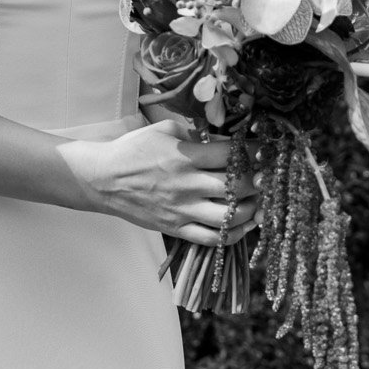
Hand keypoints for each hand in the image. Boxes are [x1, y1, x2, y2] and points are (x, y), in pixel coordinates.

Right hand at [55, 121, 259, 245]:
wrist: (104, 179)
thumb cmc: (134, 150)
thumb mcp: (164, 130)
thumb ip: (196, 134)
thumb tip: (224, 140)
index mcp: (184, 156)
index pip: (231, 155)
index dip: (254, 152)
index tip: (264, 150)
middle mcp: (187, 184)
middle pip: (237, 186)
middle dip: (258, 181)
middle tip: (265, 176)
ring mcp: (182, 209)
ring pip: (230, 216)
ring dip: (252, 209)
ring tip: (258, 201)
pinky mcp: (176, 228)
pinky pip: (212, 238)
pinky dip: (233, 234)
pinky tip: (244, 225)